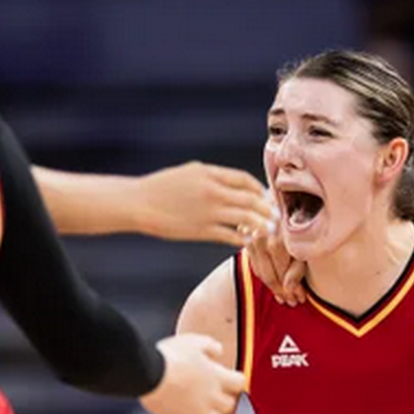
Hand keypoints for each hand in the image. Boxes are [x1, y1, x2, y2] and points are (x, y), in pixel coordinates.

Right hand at [133, 162, 273, 246]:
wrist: (138, 203)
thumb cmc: (161, 187)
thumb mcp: (189, 172)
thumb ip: (212, 176)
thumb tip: (234, 183)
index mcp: (209, 174)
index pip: (244, 180)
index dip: (259, 188)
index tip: (265, 196)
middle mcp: (213, 191)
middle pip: (251, 199)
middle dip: (267, 208)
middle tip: (276, 215)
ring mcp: (208, 211)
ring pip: (246, 218)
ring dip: (261, 225)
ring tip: (269, 230)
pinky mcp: (201, 230)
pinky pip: (230, 236)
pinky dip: (242, 239)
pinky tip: (248, 240)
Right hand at [140, 334, 244, 413]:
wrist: (148, 376)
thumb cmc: (170, 357)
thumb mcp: (194, 341)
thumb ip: (211, 346)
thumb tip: (218, 351)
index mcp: (218, 377)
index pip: (240, 382)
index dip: (235, 379)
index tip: (228, 377)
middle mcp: (213, 397)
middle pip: (228, 403)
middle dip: (221, 397)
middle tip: (209, 390)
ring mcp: (200, 413)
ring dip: (210, 413)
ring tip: (199, 405)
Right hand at [245, 222, 307, 305]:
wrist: (290, 194)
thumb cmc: (303, 216)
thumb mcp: (306, 243)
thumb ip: (298, 267)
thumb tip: (290, 289)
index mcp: (278, 237)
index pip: (281, 272)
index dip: (292, 289)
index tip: (301, 298)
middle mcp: (261, 237)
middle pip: (270, 274)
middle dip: (283, 292)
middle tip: (294, 302)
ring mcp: (251, 236)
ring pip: (260, 271)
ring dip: (274, 287)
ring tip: (285, 298)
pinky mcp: (245, 236)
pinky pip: (254, 264)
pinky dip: (264, 276)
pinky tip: (275, 286)